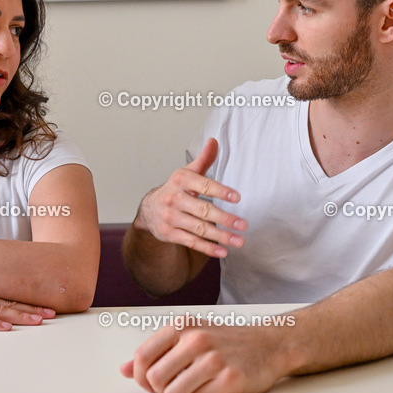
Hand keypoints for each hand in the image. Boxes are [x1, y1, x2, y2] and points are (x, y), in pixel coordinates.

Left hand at [119, 324, 287, 392]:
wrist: (268, 343)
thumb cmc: (225, 340)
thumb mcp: (188, 336)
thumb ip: (156, 351)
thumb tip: (124, 370)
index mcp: (181, 326)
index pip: (142, 356)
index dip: (141, 376)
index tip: (150, 384)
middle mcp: (195, 339)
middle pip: (155, 379)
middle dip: (162, 390)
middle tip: (176, 386)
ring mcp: (213, 358)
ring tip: (196, 387)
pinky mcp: (230, 378)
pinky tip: (214, 387)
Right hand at [134, 138, 246, 257]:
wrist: (148, 210)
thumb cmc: (175, 190)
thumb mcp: (186, 173)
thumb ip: (203, 160)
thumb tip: (214, 141)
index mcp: (180, 181)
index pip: (203, 185)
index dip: (220, 191)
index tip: (237, 197)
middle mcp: (174, 199)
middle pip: (203, 210)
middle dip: (225, 219)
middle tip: (243, 224)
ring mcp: (171, 218)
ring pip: (199, 229)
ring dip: (221, 236)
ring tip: (239, 241)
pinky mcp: (170, 234)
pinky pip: (191, 242)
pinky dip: (208, 248)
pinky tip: (223, 251)